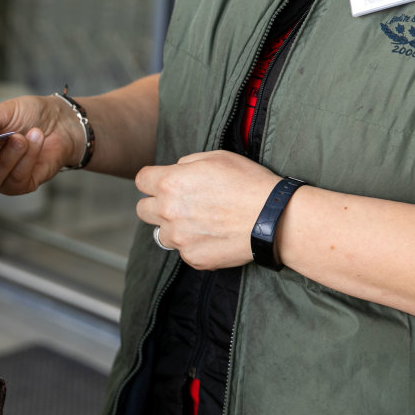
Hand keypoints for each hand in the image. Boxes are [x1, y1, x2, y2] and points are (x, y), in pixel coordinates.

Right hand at [0, 95, 83, 194]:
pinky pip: (16, 179)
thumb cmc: (31, 114)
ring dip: (12, 155)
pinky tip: (36, 140)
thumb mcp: (2, 111)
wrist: (63, 122)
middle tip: (7, 135)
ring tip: (24, 136)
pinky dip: (27, 158)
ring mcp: (0, 178)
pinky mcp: (20, 186)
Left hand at [135, 150, 280, 269]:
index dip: (152, 180)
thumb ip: (186, 163)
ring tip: (201, 221)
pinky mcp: (193, 257)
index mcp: (170, 183)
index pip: (141, 180)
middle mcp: (168, 211)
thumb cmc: (248, 183)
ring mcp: (179, 238)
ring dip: (174, 227)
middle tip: (179, 203)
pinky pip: (183, 250)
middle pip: (143, 209)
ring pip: (161, 233)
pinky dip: (194, 244)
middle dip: (156, 204)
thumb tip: (174, 171)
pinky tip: (214, 236)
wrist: (273, 218)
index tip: (161, 183)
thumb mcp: (216, 157)